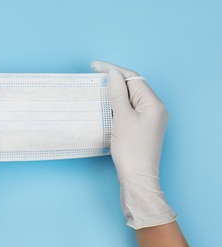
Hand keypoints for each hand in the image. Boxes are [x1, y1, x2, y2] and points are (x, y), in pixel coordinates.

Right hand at [92, 61, 176, 228]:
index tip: (94, 66)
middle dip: (114, 80)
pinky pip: (129, 110)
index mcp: (153, 103)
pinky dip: (116, 105)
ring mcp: (149, 119)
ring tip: (97, 88)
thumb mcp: (122, 118)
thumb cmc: (131, 150)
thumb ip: (118, 94)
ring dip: (114, 93)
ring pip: (129, 98)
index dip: (113, 70)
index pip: (132, 78)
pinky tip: (105, 105)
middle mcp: (154, 108)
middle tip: (94, 76)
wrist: (138, 179)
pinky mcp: (142, 128)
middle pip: (132, 86)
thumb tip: (113, 73)